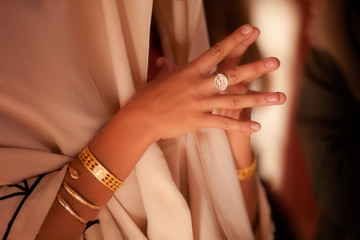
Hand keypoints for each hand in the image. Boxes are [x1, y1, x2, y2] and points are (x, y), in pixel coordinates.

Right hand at [121, 25, 285, 139]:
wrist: (140, 118)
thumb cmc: (148, 97)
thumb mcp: (159, 79)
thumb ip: (166, 68)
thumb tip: (164, 60)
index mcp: (190, 71)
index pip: (215, 52)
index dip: (234, 40)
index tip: (250, 30)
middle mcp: (198, 85)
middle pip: (232, 75)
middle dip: (255, 68)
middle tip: (276, 62)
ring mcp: (200, 103)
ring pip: (234, 100)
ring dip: (259, 98)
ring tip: (280, 97)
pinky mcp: (198, 120)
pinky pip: (224, 124)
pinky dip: (241, 126)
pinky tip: (258, 127)